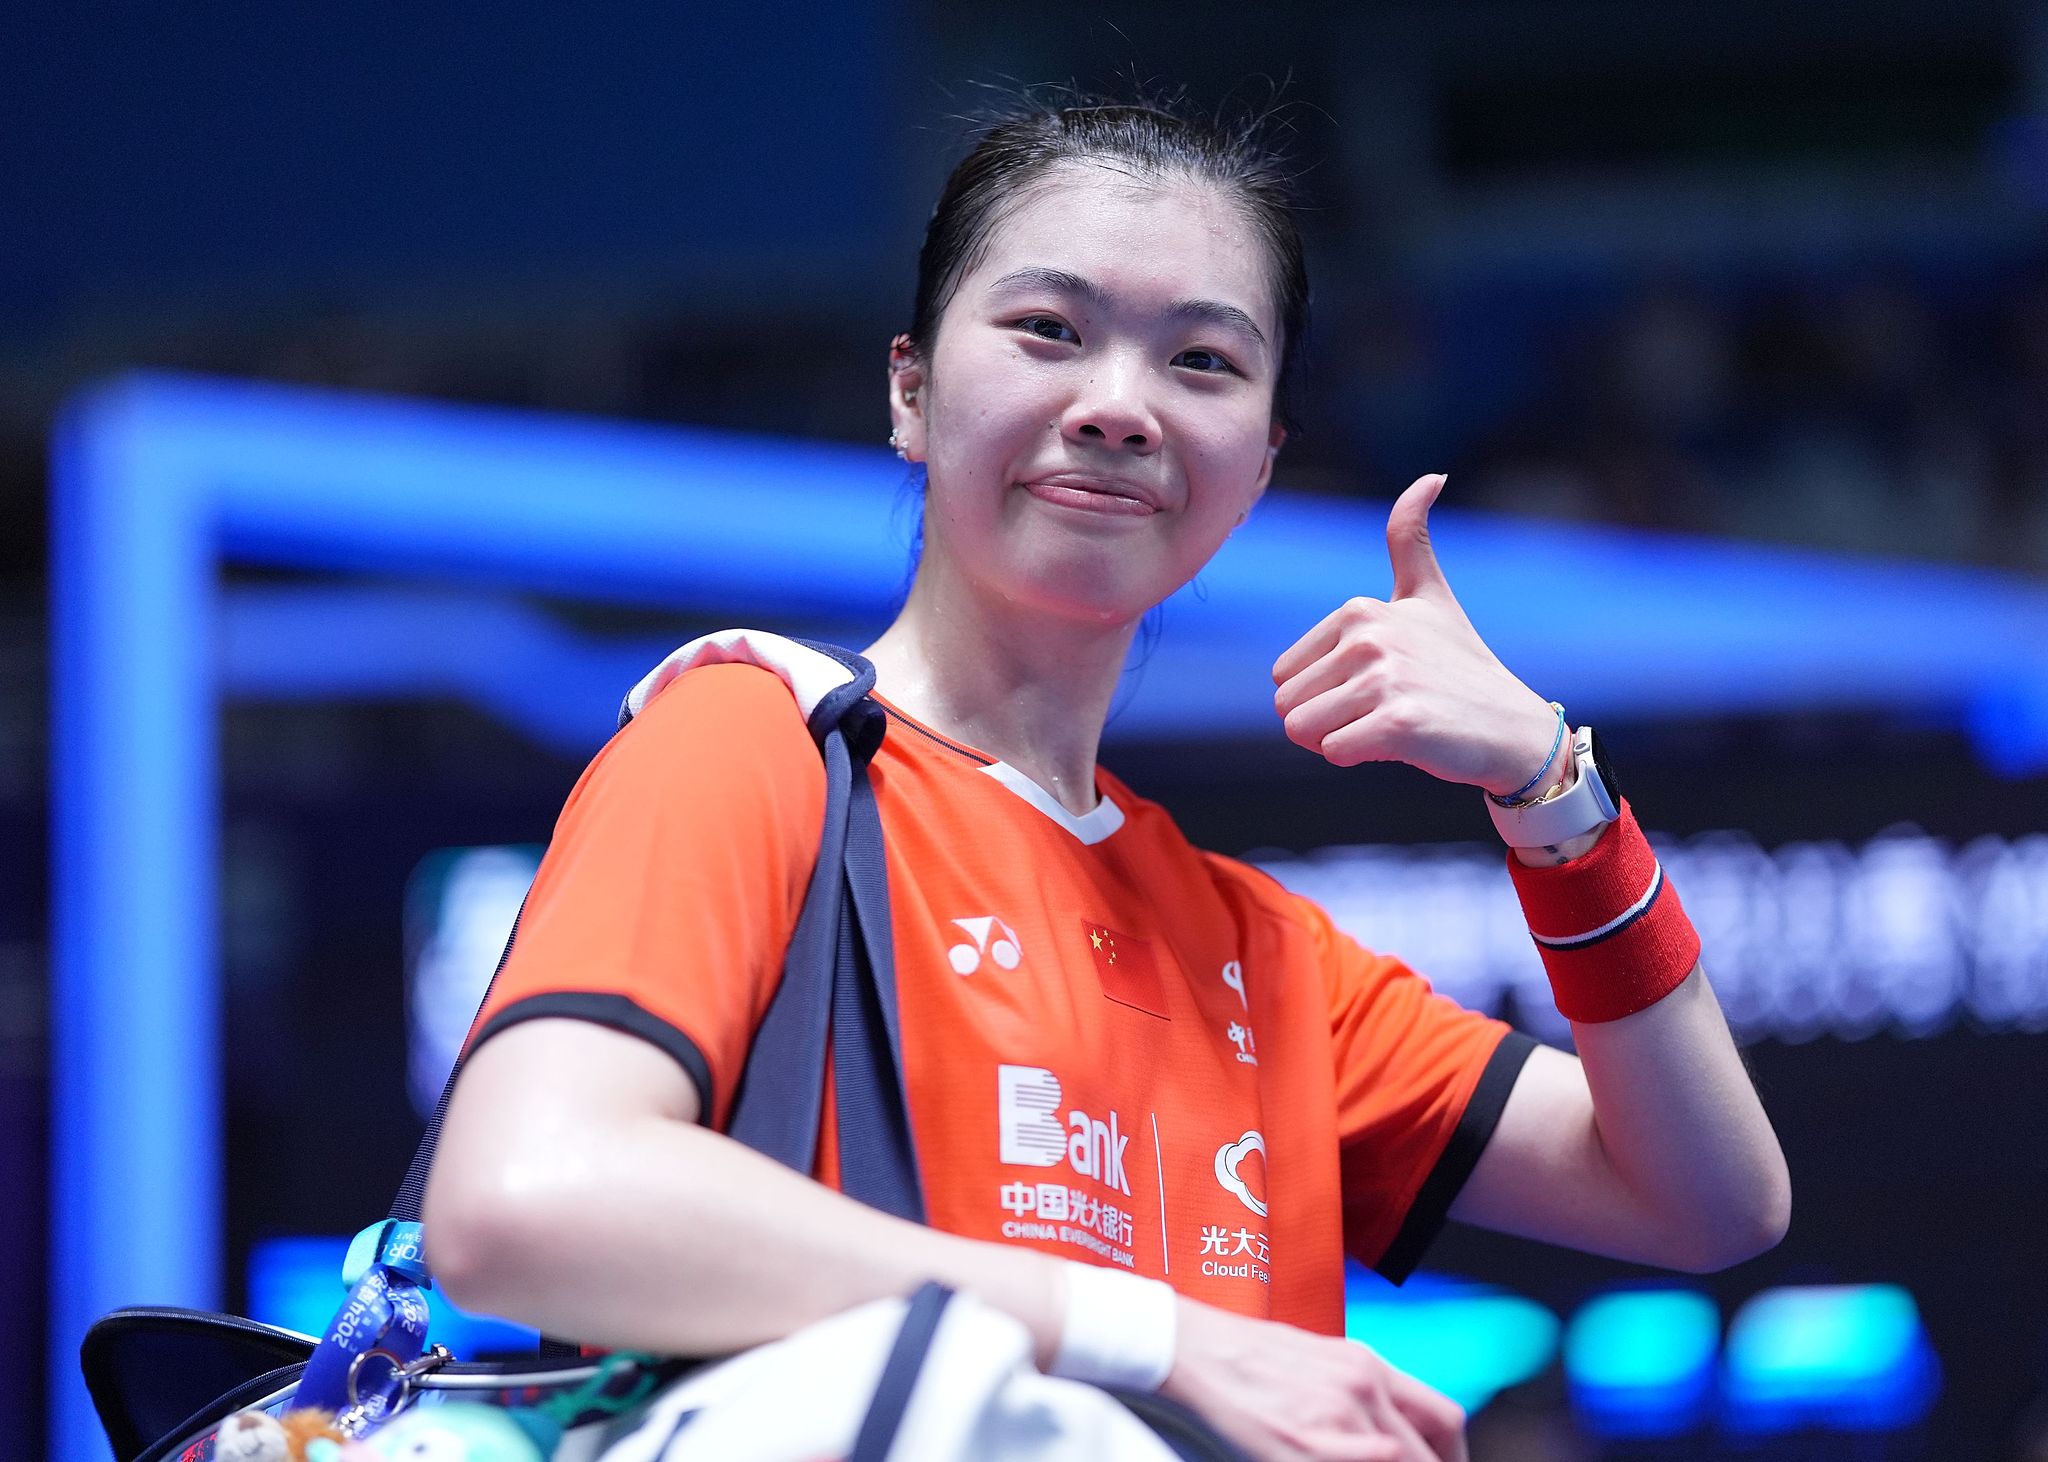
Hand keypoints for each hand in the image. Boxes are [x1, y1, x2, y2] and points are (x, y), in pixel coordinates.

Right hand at [1163, 1297, 1466, 1461]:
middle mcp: (1362, 1392)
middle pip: (1426, 1456)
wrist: (1198, 1350)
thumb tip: (1393, 1430)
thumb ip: (1365, 1393)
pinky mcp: (1306, 1453)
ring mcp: (1336, 1425)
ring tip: (1349, 1461)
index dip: (1452, 1456)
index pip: (1444, 1419)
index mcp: (1369, 1366)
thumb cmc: (1252, 1354)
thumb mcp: (1324, 1359)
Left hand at [1271, 473, 1562, 796]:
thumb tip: (1431, 475)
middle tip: (1380, 712)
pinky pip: (1333, 752)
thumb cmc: (1462, 667)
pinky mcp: (1398, 723)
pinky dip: (1359, 758)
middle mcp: (1369, 636)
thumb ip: (1411, 538)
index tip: (1375, 686)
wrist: (1512, 728)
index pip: (1283, 675)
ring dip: (1338, 741)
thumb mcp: (1430, 596)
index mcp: (1360, 610)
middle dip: (1324, 721)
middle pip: (1286, 706)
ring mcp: (1385, 678)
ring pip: (1302, 731)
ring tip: (1388, 725)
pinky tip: (1400, 742)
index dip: (1321, 694)